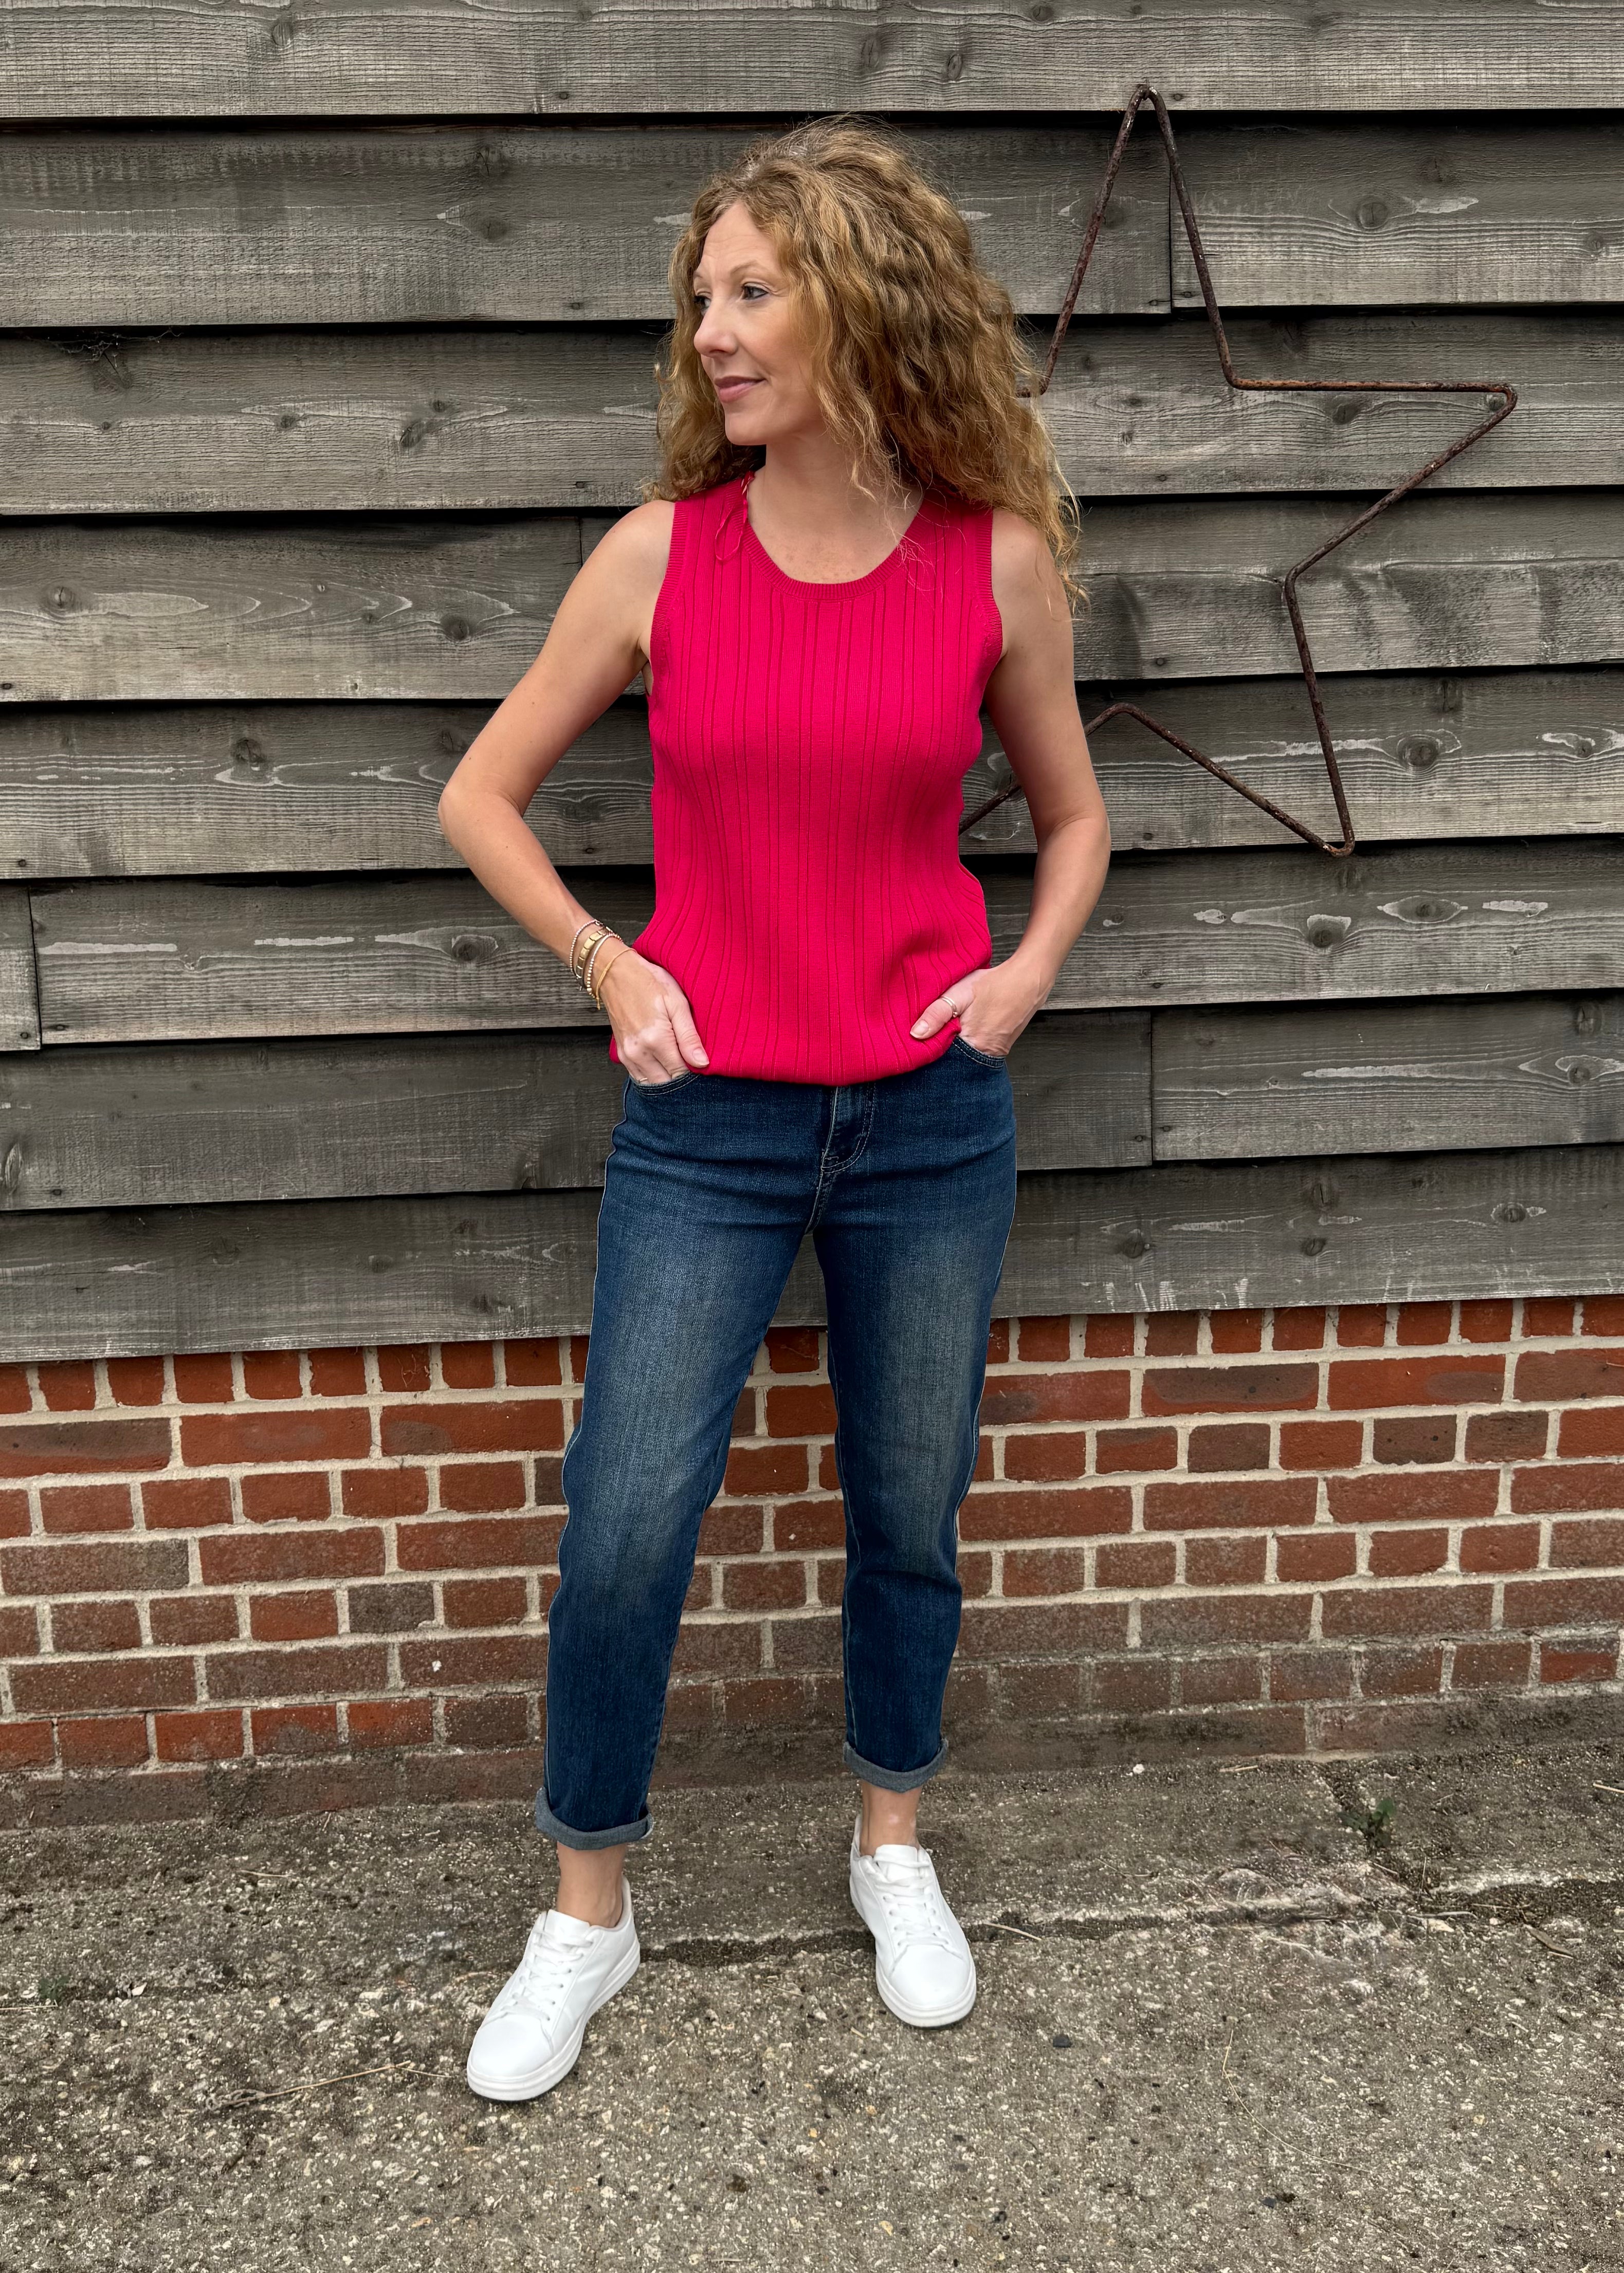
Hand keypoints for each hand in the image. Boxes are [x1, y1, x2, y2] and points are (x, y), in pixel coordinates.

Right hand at [598, 947, 708, 1083]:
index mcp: (656, 1040)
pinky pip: (640, 1077)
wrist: (615, 974)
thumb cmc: (649, 983)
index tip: (702, 1065)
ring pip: (652, 1085)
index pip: (681, 1073)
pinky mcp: (621, 1055)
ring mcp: (627, 1056)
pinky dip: (653, 1077)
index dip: (694, 1073)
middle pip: (666, 1084)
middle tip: (693, 1065)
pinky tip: (664, 1065)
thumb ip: (689, 1037)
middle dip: (681, 1080)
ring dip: (667, 1080)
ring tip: (679, 1065)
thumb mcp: (677, 1003)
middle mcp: (639, 1053)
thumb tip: (702, 1064)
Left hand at [910, 961, 1041, 1057]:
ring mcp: (993, 1054)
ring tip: (946, 1031)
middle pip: (952, 1061)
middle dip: (939, 1051)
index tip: (916, 1042)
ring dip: (952, 1048)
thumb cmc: (995, 984)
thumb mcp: (960, 992)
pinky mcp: (999, 1049)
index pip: (940, 1058)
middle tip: (930, 1035)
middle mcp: (984, 1055)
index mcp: (971, 1043)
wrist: (1029, 981)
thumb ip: (937, 1013)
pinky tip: (963, 1030)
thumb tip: (916, 1034)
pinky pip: (976, 1052)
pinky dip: (966, 1044)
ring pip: (964, 1058)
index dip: (927, 1049)